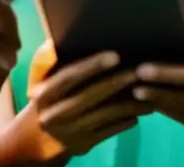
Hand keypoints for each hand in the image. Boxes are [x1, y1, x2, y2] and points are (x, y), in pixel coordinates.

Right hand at [29, 43, 151, 156]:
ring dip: (130, 104)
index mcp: (45, 95)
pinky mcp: (82, 147)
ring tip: (150, 94)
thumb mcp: (41, 83)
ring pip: (105, 116)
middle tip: (139, 71)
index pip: (69, 77)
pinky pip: (110, 131)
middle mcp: (55, 115)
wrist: (33, 143)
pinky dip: (126, 120)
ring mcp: (69, 133)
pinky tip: (140, 111)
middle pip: (90, 96)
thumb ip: (51, 63)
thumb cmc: (45, 102)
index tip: (114, 55)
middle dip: (116, 82)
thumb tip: (59, 37)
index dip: (92, 65)